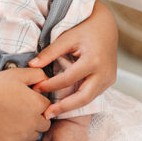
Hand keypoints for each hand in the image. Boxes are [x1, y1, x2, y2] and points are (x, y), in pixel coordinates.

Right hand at [0, 67, 49, 140]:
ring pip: (34, 135)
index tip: (26, 100)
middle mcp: (34, 122)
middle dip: (36, 117)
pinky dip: (16, 137)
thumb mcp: (17, 74)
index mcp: (37, 104)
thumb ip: (37, 75)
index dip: (37, 101)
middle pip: (44, 123)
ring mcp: (23, 135)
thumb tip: (47, 79)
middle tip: (20, 110)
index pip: (47, 106)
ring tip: (12, 118)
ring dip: (27, 128)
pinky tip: (6, 127)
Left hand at [28, 1, 117, 117]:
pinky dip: (78, 99)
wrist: (106, 25)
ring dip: (70, 106)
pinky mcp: (109, 81)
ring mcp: (109, 79)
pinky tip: (64, 103)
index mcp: (94, 60)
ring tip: (52, 111)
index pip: (68, 79)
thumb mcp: (66, 38)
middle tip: (46, 114)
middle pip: (82, 98)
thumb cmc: (84, 29)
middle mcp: (104, 73)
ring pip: (88, 99)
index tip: (36, 88)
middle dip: (63, 108)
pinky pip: (92, 94)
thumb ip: (50, 53)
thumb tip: (32, 66)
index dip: (50, 85)